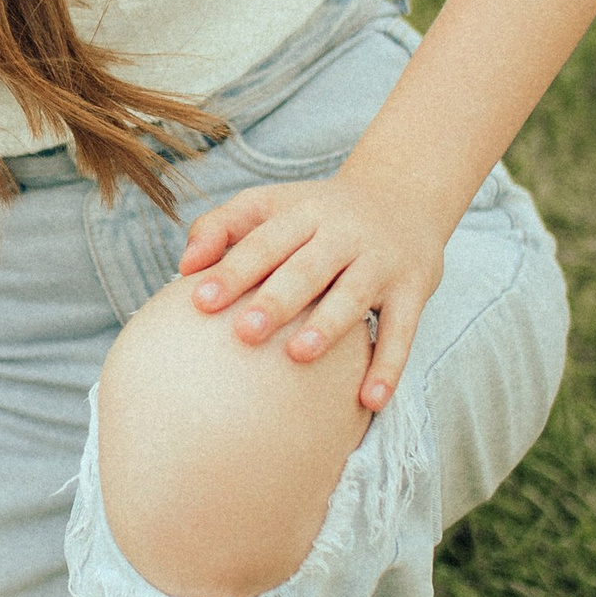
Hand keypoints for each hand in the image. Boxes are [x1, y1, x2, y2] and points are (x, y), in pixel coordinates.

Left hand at [178, 167, 447, 404]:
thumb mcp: (273, 204)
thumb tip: (183, 266)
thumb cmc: (318, 214)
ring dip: (327, 326)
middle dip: (277, 300)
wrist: (403, 193)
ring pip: (353, 295)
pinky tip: (369, 402)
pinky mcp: (413, 288)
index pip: (264, 241)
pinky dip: (388, 366)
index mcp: (303, 213)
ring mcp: (381, 261)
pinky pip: (402, 330)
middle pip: (307, 268)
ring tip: (297, 356)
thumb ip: (222, 226)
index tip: (199, 300)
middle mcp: (343, 233)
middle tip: (244, 332)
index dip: (232, 269)